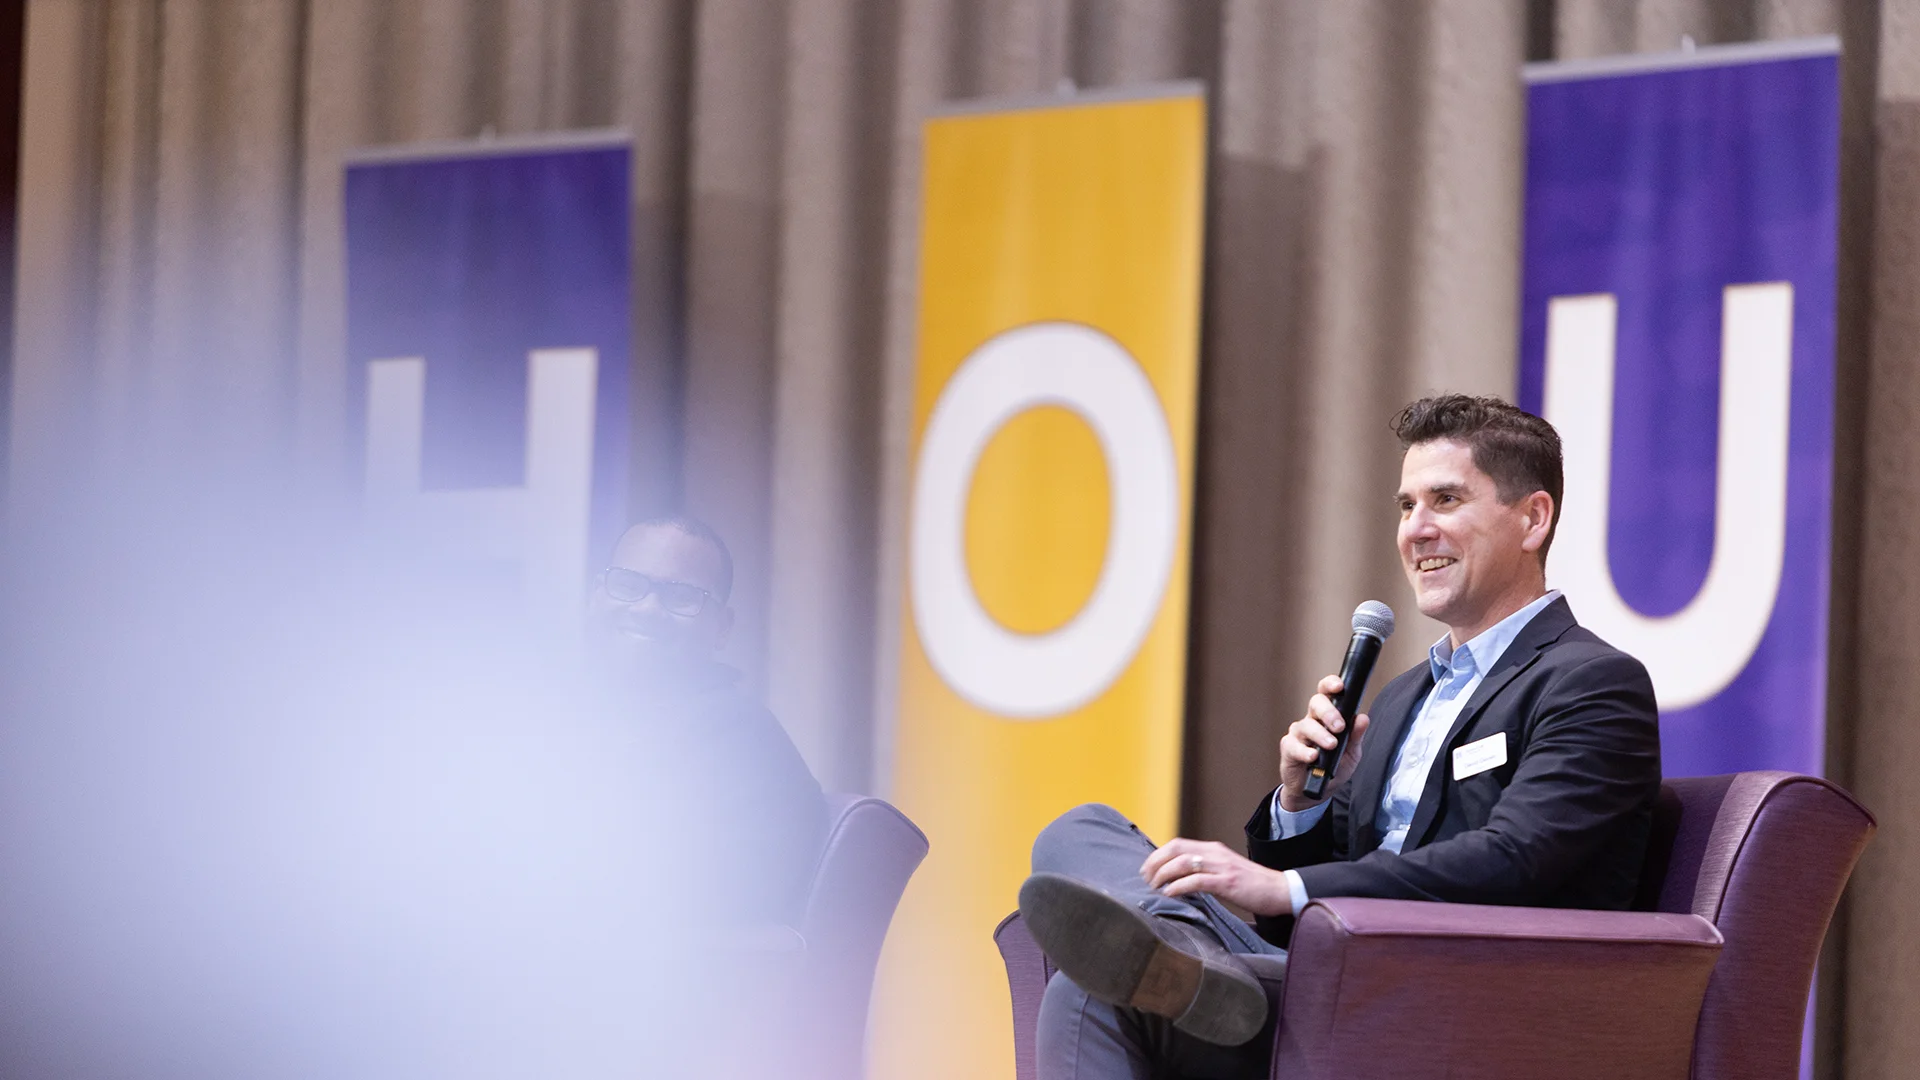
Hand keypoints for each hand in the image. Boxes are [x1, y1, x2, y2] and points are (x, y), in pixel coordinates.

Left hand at [1140, 838, 1293, 916]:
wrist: (1280, 890)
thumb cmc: (1252, 885)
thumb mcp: (1224, 870)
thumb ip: (1205, 869)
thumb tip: (1179, 878)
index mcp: (1213, 849)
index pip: (1178, 844)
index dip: (1158, 855)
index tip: (1147, 869)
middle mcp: (1215, 853)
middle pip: (1175, 849)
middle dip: (1155, 863)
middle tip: (1145, 879)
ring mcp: (1221, 866)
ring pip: (1183, 863)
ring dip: (1163, 875)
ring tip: (1155, 887)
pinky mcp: (1227, 882)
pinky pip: (1197, 880)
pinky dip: (1179, 886)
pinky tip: (1170, 894)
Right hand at [1278, 674, 1369, 812]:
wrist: (1316, 791)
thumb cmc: (1333, 768)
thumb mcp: (1351, 753)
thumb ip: (1356, 736)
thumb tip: (1363, 718)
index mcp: (1327, 717)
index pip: (1326, 693)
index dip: (1330, 685)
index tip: (1339, 686)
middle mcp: (1311, 721)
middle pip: (1315, 703)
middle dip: (1328, 712)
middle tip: (1339, 727)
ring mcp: (1298, 734)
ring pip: (1306, 725)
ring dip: (1320, 734)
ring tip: (1331, 745)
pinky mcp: (1288, 749)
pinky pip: (1294, 745)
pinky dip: (1305, 751)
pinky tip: (1313, 756)